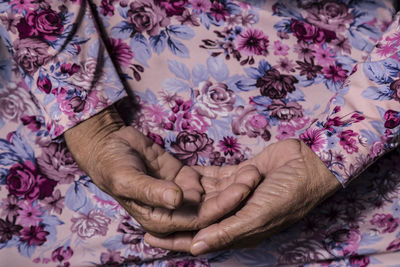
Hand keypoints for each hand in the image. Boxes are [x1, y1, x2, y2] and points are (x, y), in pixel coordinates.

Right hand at [64, 105, 260, 234]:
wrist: (110, 145)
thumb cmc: (112, 165)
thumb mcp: (127, 178)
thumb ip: (151, 191)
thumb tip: (177, 200)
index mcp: (159, 220)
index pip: (196, 220)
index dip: (220, 208)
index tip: (240, 191)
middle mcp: (174, 212)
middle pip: (210, 209)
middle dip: (233, 196)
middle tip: (254, 178)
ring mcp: (182, 195)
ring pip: (213, 195)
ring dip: (233, 186)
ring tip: (254, 171)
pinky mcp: (187, 180)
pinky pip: (210, 181)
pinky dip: (225, 176)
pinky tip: (243, 167)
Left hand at [145, 139, 340, 252]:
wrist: (309, 165)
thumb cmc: (287, 195)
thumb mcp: (258, 217)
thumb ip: (227, 232)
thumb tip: (196, 247)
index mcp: (238, 230)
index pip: (200, 239)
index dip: (174, 240)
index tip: (148, 238)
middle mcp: (235, 214)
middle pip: (197, 219)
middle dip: (174, 218)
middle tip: (145, 215)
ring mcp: (237, 195)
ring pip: (204, 198)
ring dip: (184, 197)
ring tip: (159, 195)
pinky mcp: (239, 176)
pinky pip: (214, 178)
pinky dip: (199, 178)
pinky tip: (182, 176)